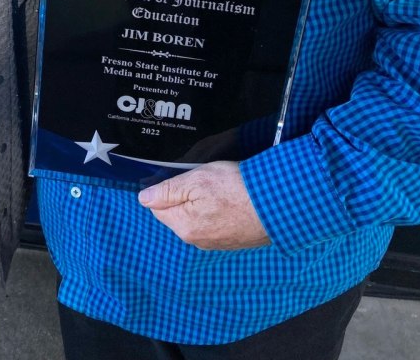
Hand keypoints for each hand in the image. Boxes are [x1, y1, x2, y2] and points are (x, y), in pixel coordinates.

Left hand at [138, 161, 269, 249]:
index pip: (158, 207)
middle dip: (183, 196)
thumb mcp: (196, 180)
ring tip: (218, 188)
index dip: (166, 188)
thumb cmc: (234, 188)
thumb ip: (167, 191)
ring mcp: (216, 243)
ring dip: (201, 203)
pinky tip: (228, 199)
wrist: (276, 204)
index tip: (181, 177)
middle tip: (202, 179)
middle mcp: (197, 241)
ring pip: (196, 218)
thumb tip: (143, 199)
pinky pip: (214, 223)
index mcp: (184, 226)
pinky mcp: (232, 241)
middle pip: (177, 213)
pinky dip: (216, 211)